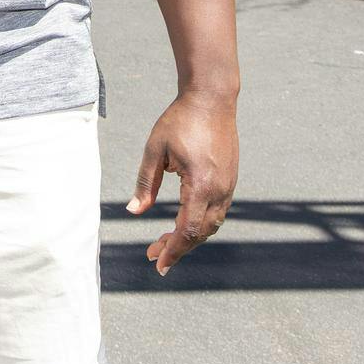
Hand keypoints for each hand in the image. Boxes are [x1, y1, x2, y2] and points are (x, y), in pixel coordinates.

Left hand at [126, 91, 237, 274]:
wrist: (212, 98)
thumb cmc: (180, 120)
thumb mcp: (155, 150)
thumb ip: (145, 183)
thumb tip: (133, 211)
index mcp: (200, 185)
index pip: (187, 229)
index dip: (173, 250)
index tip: (158, 264)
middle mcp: (219, 190)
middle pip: (200, 232)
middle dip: (178, 247)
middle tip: (154, 254)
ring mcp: (229, 185)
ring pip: (211, 224)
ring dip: (190, 237)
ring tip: (166, 241)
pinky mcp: (230, 179)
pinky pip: (217, 211)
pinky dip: (201, 223)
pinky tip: (184, 223)